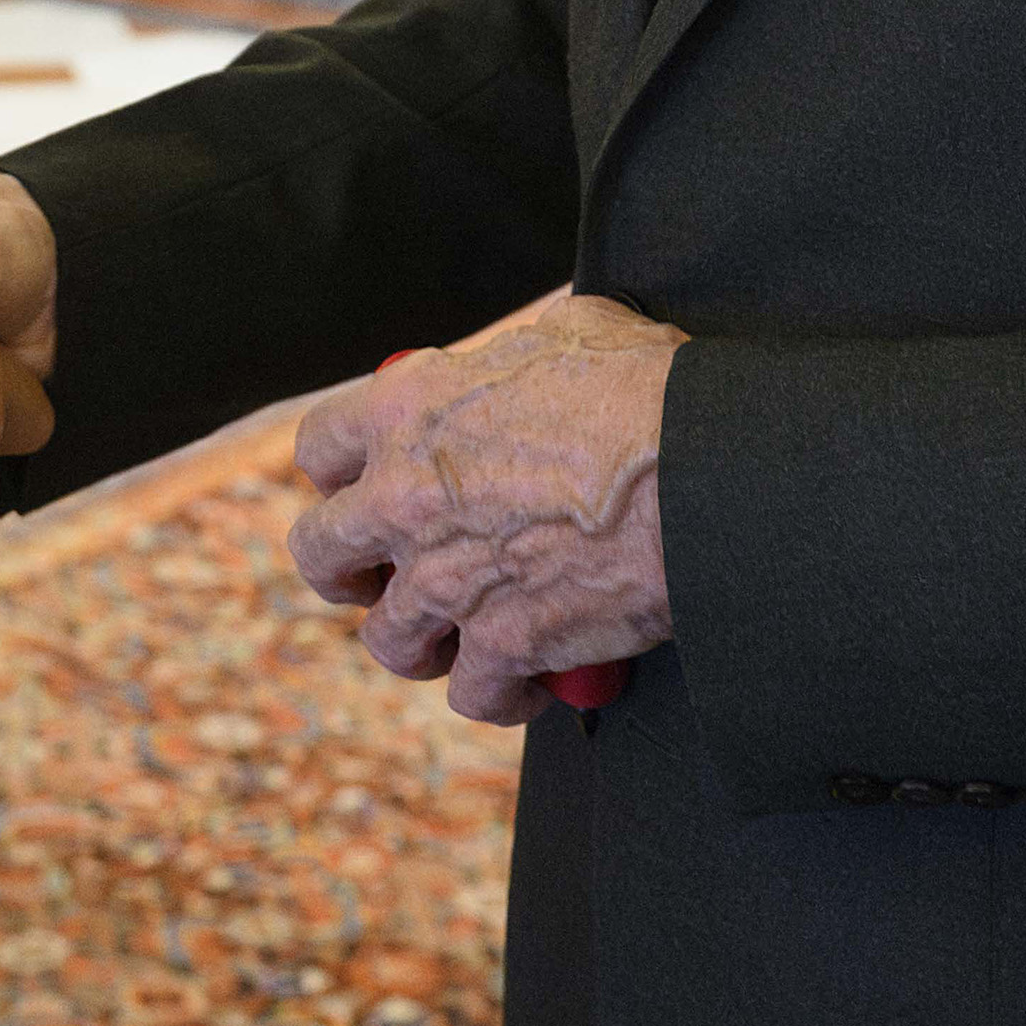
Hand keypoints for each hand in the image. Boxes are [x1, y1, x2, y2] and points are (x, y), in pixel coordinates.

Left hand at [287, 295, 682, 723]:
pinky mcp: (505, 644)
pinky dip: (502, 693)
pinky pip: (474, 694)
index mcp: (408, 410)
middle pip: (320, 553)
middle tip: (381, 576)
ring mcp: (447, 581)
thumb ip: (510, 360)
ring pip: (388, 641)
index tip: (360, 488)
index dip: (338, 473)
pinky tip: (531, 677)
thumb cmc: (647, 393)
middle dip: (347, 569)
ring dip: (422, 642)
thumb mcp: (566, 332)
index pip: (319, 446)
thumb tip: (520, 370)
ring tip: (456, 636)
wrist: (706, 474)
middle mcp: (405, 499)